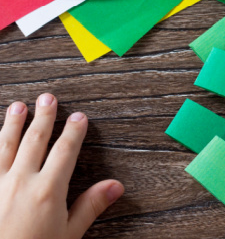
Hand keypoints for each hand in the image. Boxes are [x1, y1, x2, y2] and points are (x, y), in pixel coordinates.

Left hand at [0, 93, 123, 238]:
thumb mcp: (68, 235)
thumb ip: (89, 207)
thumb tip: (115, 186)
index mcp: (47, 190)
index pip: (65, 151)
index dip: (73, 132)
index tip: (79, 117)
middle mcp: (20, 181)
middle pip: (34, 140)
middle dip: (43, 117)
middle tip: (48, 98)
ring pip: (4, 145)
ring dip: (12, 124)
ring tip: (17, 107)